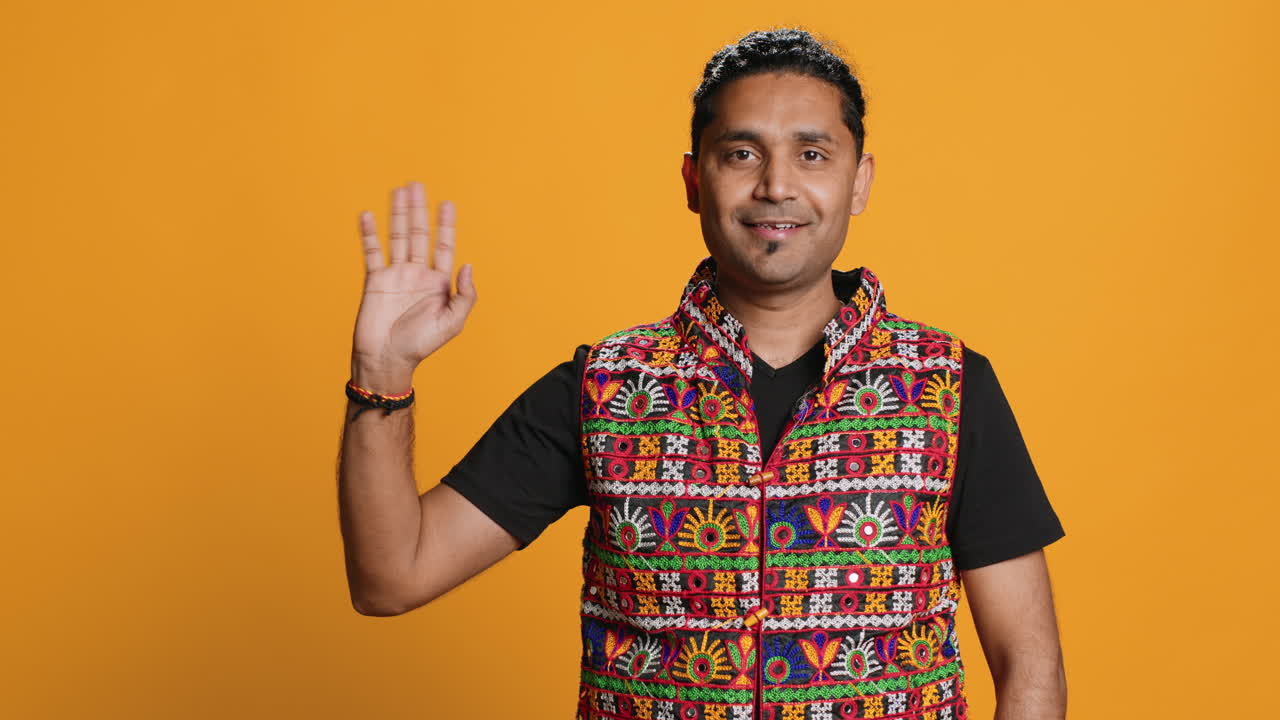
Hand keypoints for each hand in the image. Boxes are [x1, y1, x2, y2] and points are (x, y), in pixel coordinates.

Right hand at [350, 182, 476, 380]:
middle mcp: (417, 274)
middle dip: (419, 210)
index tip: (447, 203)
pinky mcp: (374, 281)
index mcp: (439, 283)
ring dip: (397, 213)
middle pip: (418, 234)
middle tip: (417, 184)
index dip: (446, 225)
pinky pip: (371, 252)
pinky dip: (369, 234)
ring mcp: (395, 275)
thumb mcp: (452, 323)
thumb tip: (468, 265)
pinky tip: (368, 215)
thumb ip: (464, 295)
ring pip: (396, 237)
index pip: (444, 246)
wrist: (386, 359)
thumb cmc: (421, 345)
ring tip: (398, 190)